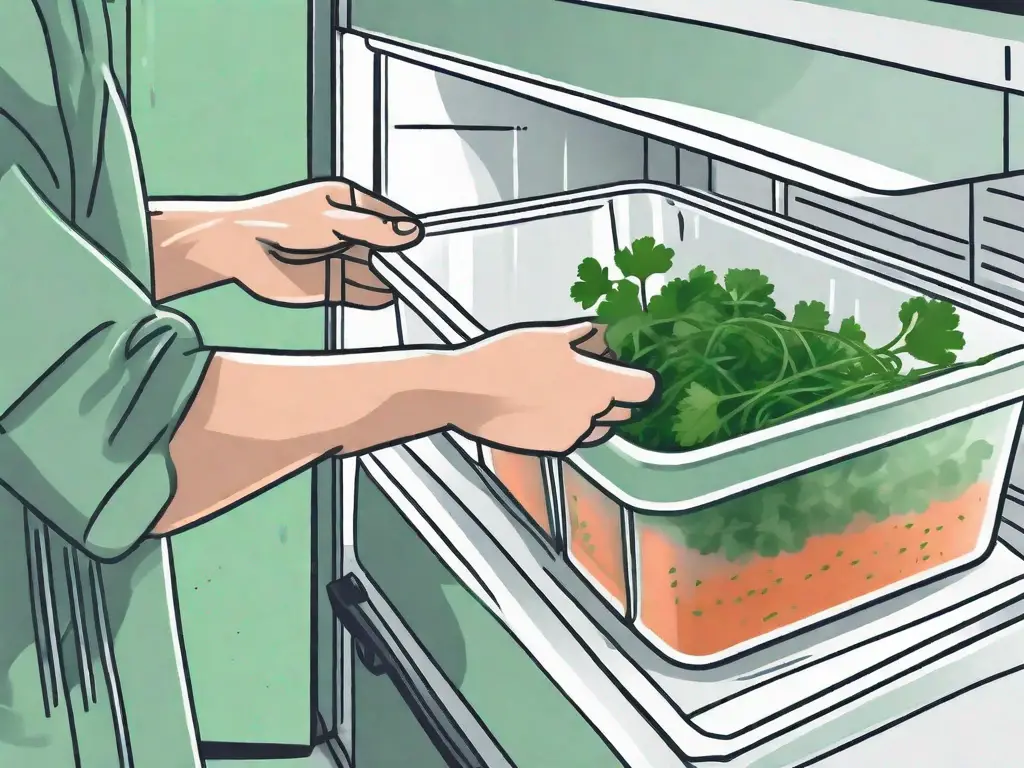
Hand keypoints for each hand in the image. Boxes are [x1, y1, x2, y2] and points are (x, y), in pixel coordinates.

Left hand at [155, 179, 423, 307]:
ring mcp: (343, 259)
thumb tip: (412, 231)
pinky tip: (387, 296)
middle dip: (401, 258)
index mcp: (351, 203)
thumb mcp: (334, 219)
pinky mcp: (333, 286)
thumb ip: (374, 228)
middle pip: (387, 247)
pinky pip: (362, 293)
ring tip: (409, 286)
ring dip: (391, 279)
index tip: (424, 238)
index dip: (406, 229)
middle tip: (419, 269)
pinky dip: (375, 296)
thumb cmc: (280, 220)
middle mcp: (350, 232)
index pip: (390, 217)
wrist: (240, 249)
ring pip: (377, 272)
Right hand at [450, 321, 657, 453]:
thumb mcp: (550, 336)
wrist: (468, 394)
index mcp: (597, 384)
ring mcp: (575, 435)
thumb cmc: (508, 357)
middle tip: (597, 375)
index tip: (632, 369)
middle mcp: (593, 415)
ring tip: (571, 391)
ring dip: (597, 411)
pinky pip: (578, 436)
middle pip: (625, 409)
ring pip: (602, 426)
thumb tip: (609, 332)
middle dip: (618, 394)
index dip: (643, 378)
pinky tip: (552, 406)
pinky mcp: (555, 447)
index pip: (645, 389)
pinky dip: (574, 423)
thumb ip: (587, 336)